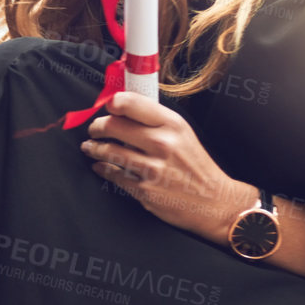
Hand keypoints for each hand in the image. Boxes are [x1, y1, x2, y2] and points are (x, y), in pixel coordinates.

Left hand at [81, 91, 252, 242]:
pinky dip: (102, 169)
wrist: (215, 201)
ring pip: (109, 151)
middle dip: (97, 127)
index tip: (106, 107)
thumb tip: (123, 110)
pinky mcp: (144, 190)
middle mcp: (162, 144)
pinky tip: (99, 166)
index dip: (113, 103)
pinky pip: (113, 175)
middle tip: (94, 130)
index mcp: (173, 125)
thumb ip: (156, 122)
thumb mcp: (183, 135)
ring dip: (94, 148)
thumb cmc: (195, 165)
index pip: (132, 103)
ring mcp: (152, 168)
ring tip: (89, 147)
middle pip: (113, 126)